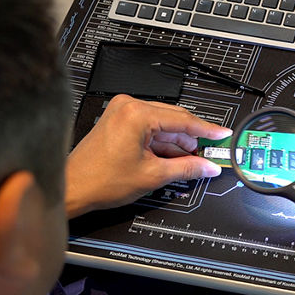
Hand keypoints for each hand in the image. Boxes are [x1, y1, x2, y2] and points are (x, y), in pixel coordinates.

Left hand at [65, 95, 231, 217]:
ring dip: (178, 142)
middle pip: (174, 119)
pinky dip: (163, 142)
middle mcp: (128, 107)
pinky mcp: (119, 121)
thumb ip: (187, 168)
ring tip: (192, 160)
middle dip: (193, 138)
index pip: (182, 120)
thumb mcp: (153, 175)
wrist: (72, 187)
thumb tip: (208, 166)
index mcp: (136, 114)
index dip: (207, 130)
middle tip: (212, 152)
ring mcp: (122, 113)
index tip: (222, 135)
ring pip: (163, 124)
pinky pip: (149, 128)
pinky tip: (175, 157)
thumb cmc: (99, 180)